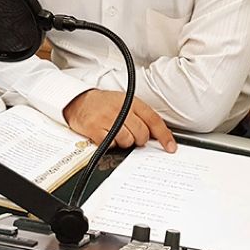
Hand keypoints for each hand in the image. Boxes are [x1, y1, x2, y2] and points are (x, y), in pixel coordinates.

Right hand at [62, 90, 176, 152]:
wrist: (79, 101)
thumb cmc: (104, 103)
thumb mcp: (124, 101)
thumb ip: (140, 115)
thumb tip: (157, 135)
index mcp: (131, 101)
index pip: (153, 120)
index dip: (164, 135)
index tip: (170, 147)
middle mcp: (120, 109)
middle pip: (142, 133)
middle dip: (140, 140)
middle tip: (133, 137)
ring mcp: (107, 119)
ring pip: (127, 141)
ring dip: (124, 142)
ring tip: (116, 133)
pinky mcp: (95, 129)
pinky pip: (111, 145)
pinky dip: (111, 144)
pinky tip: (106, 135)